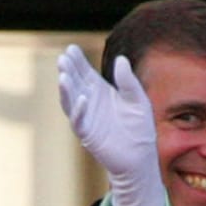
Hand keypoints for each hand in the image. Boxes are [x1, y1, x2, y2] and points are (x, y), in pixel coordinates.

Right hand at [58, 44, 165, 205]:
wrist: (141, 156)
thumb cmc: (140, 128)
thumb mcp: (138, 101)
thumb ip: (129, 82)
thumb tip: (121, 59)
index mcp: (100, 91)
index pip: (84, 73)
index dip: (77, 61)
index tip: (71, 48)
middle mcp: (89, 102)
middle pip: (74, 82)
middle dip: (69, 70)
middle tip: (65, 57)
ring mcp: (86, 118)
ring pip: (71, 100)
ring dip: (67, 88)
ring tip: (64, 74)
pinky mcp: (88, 134)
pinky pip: (79, 121)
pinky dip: (79, 110)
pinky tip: (81, 97)